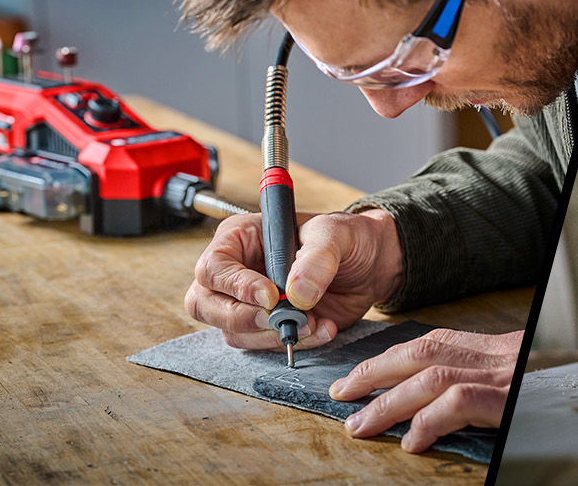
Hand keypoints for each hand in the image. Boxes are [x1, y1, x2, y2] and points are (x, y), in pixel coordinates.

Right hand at [186, 210, 403, 349]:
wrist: (371, 263)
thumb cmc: (347, 237)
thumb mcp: (335, 233)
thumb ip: (317, 258)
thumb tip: (295, 294)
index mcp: (239, 238)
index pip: (213, 268)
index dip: (235, 286)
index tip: (271, 296)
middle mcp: (236, 272)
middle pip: (205, 305)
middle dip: (243, 319)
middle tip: (281, 320)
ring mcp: (249, 303)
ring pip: (233, 332)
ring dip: (272, 335)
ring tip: (315, 322)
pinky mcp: (269, 325)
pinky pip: (265, 344)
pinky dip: (294, 343)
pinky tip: (323, 329)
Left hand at [331, 329, 519, 452]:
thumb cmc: (555, 392)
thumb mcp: (520, 376)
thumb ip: (482, 380)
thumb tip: (436, 399)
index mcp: (496, 348)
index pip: (432, 343)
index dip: (391, 359)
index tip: (360, 377)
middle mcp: (496, 356)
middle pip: (423, 354)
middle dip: (375, 374)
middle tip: (344, 395)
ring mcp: (502, 377)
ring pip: (431, 379)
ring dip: (390, 402)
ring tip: (363, 425)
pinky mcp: (508, 400)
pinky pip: (458, 403)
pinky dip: (428, 421)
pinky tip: (412, 441)